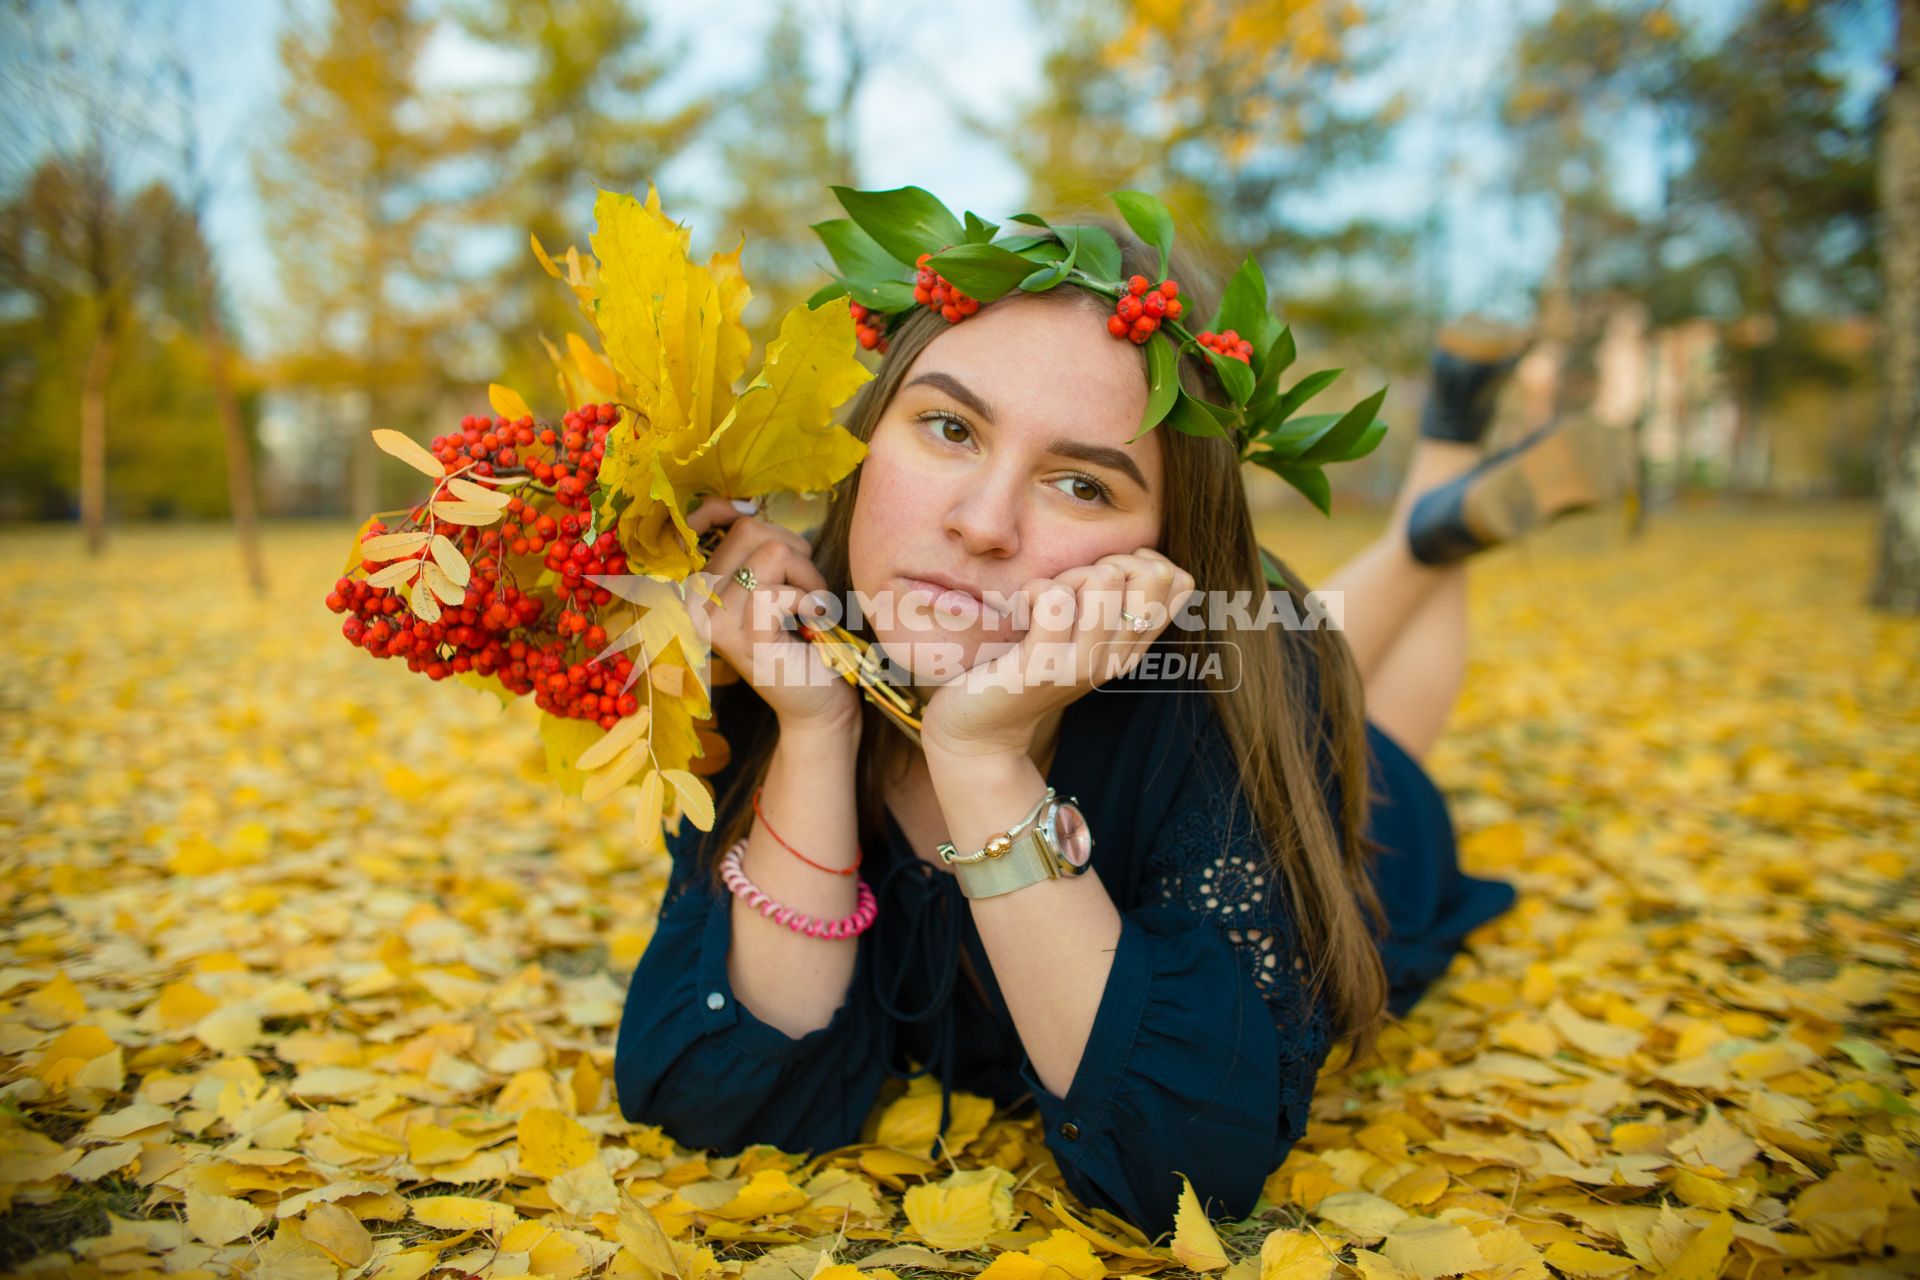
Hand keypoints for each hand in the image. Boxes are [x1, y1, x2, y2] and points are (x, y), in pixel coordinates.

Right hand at [684, 494, 859, 735]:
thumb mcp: (772, 588)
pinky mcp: (745, 637)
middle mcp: (696, 602)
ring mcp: (716, 621)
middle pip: (750, 530)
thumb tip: (744, 507)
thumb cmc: (801, 642)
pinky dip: (811, 601)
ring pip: (773, 553)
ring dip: (808, 577)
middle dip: (794, 551)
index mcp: (699, 587)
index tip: (754, 519)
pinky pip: (783, 590)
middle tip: (807, 589)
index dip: (727, 509)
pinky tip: (813, 625)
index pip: (702, 520)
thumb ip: (756, 553)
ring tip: (812, 608)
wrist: (816, 705)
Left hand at [918, 547, 1196, 761]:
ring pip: (1103, 578)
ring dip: (1064, 579)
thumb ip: (1110, 599)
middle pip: (1147, 573)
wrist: (980, 731)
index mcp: (1130, 647)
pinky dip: (1030, 593)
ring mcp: (1084, 665)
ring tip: (1039, 607)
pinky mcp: (1044, 667)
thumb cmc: (1024, 664)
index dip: (1143, 562)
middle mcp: (1116, 658)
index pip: (1178, 582)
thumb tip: (1140, 553)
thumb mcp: (1079, 632)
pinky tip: (1018, 615)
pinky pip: (1053, 599)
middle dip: (1101, 566)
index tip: (1102, 579)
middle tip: (1065, 594)